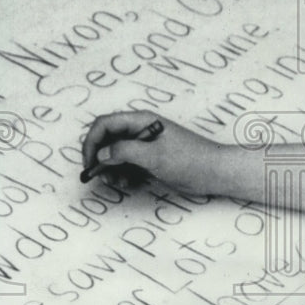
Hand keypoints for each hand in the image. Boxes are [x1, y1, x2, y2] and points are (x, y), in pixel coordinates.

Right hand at [81, 111, 214, 192]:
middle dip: (100, 158)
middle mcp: (140, 130)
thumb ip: (125, 151)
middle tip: (101, 177)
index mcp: (141, 120)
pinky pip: (127, 164)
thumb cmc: (190, 159)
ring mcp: (145, 145)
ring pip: (115, 154)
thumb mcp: (154, 155)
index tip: (89, 163)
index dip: (92, 142)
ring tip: (118, 183)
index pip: (104, 124)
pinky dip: (123, 174)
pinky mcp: (150, 159)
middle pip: (107, 139)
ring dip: (111, 169)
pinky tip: (129, 184)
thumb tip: (101, 153)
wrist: (215, 172)